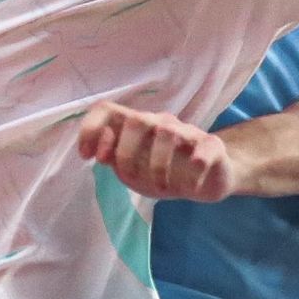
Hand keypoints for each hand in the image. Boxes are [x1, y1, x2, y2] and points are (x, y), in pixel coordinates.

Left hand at [78, 103, 237, 203]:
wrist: (206, 180)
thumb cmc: (162, 173)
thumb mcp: (132, 172)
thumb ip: (113, 161)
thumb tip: (99, 154)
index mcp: (135, 127)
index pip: (107, 110)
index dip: (91, 129)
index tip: (86, 156)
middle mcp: (159, 123)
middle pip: (136, 119)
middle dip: (126, 152)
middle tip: (130, 177)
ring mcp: (187, 132)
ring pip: (168, 133)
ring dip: (159, 167)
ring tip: (162, 188)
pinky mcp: (212, 146)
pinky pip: (204, 150)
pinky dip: (196, 168)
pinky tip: (191, 186)